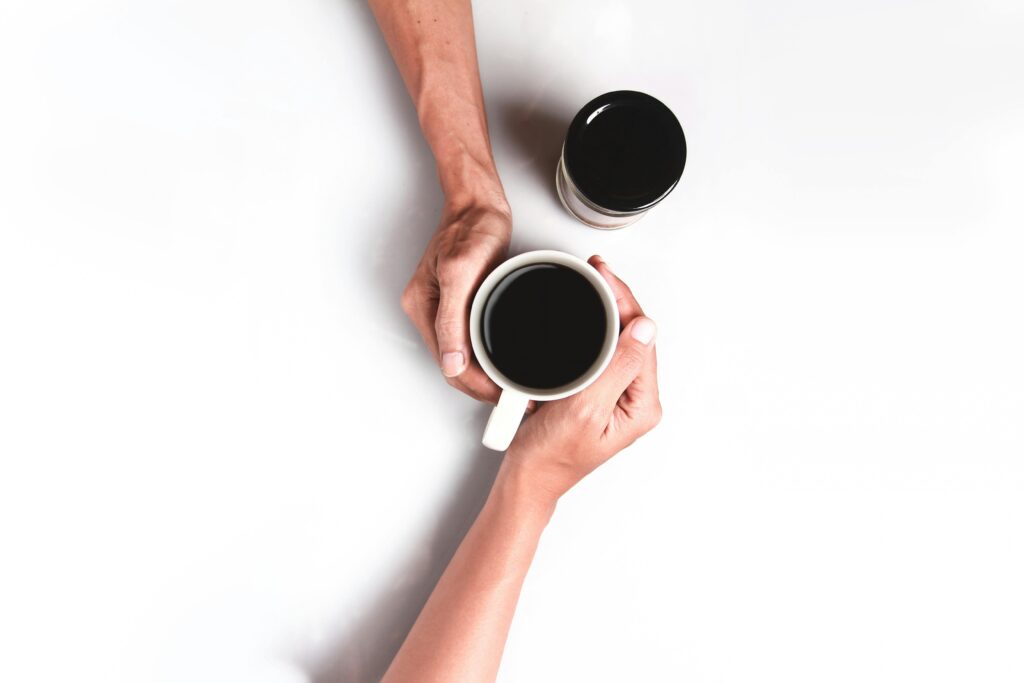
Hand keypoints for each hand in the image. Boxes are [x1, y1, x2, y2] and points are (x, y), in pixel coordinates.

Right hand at [401, 196, 511, 402]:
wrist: (479, 205)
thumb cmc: (471, 228)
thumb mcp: (461, 271)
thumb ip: (451, 319)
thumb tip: (450, 362)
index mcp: (422, 307)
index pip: (448, 365)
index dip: (477, 387)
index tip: (504, 396)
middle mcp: (430, 312)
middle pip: (455, 367)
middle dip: (484, 388)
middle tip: (518, 399)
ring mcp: (445, 310)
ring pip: (465, 359)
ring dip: (487, 377)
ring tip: (515, 388)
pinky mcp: (462, 304)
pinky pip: (473, 342)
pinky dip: (489, 358)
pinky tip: (506, 364)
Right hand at [504, 256, 661, 502]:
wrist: (529, 477)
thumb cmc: (551, 455)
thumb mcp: (584, 409)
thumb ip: (616, 368)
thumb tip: (644, 328)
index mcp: (642, 404)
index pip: (642, 340)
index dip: (625, 302)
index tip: (605, 277)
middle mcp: (636, 399)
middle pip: (635, 335)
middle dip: (618, 298)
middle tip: (598, 270)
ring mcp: (619, 395)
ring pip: (621, 339)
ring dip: (608, 309)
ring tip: (594, 282)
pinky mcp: (601, 392)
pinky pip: (605, 351)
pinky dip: (597, 327)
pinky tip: (588, 312)